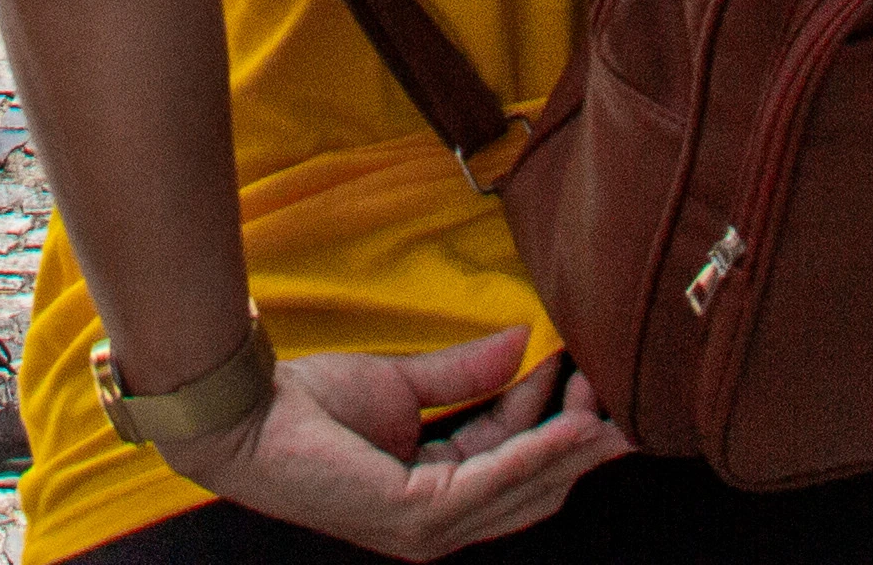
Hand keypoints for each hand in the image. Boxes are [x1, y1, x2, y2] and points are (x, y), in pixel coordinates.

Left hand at [160, 325, 630, 558]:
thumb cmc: (309, 406)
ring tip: (608, 404)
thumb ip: (466, 372)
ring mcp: (429, 529)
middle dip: (579, 444)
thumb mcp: (403, 384)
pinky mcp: (418, 517)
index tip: (584, 372)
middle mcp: (438, 525)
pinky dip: (537, 452)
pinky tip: (570, 422)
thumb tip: (524, 343)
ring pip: (523, 489)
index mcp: (434, 495)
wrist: (250, 413)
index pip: (509, 462)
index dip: (549, 419)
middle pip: (530, 487)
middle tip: (622, 399)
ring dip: (569, 446)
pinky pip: (494, 482)